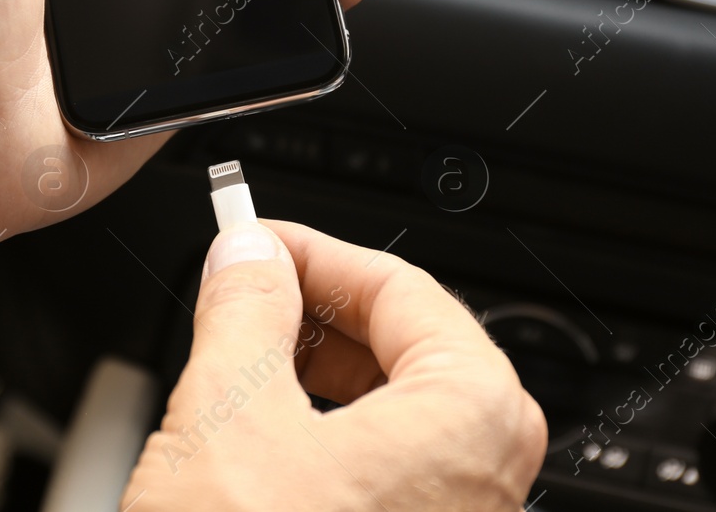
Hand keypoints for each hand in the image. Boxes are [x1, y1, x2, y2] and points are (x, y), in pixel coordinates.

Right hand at [123, 221, 546, 510]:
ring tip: (235, 368)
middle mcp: (487, 474)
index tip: (250, 241)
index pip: (400, 284)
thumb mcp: (228, 414)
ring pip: (388, 410)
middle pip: (402, 345)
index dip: (310, 251)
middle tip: (238, 297)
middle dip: (310, 315)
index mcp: (473, 415)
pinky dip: (318, 437)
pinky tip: (256, 444)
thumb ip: (246, 310)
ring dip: (308, 376)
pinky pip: (381, 470)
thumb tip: (249, 257)